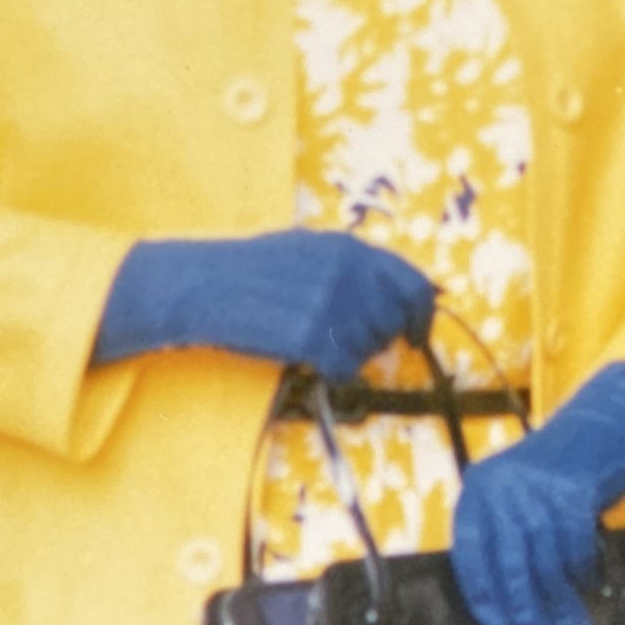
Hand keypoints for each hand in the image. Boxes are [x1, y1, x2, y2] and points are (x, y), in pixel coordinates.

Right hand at [92, 229, 435, 375]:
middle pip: (394, 321)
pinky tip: (313, 365)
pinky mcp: (311, 337)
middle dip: (379, 338)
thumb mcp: (309, 249)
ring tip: (318, 347)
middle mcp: (349, 273)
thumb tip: (400, 294)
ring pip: (370, 348)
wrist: (202, 285)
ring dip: (351, 356)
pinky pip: (345, 369)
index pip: (414, 284)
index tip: (417, 333)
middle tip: (348, 343)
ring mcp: (332, 305)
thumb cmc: (250, 269)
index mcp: (352, 248)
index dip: (422, 313)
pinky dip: (335, 375)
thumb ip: (354, 267)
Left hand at [451, 363, 624, 624]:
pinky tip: (590, 582)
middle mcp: (501, 483)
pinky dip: (583, 569)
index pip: (469, 552)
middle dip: (526, 612)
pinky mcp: (572, 483)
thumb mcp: (519, 499)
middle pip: (508, 562)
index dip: (483, 596)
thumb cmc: (556, 476)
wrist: (603, 425)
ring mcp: (537, 481)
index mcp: (478, 488)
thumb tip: (509, 616)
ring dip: (561, 600)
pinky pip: (574, 543)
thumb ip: (507, 543)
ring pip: (544, 558)